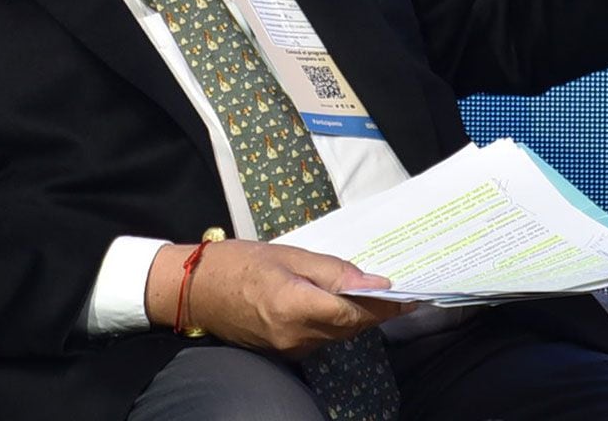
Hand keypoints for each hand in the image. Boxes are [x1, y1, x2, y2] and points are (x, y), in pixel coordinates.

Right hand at [145, 239, 414, 355]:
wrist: (194, 290)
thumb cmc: (238, 263)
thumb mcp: (287, 255)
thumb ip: (332, 270)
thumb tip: (374, 281)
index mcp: (295, 306)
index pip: (355, 312)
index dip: (387, 306)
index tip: (413, 296)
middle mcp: (296, 335)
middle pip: (351, 326)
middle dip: (376, 310)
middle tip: (401, 291)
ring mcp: (290, 349)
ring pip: (339, 334)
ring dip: (358, 317)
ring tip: (375, 294)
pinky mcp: (284, 352)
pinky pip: (322, 338)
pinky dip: (337, 323)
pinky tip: (341, 304)